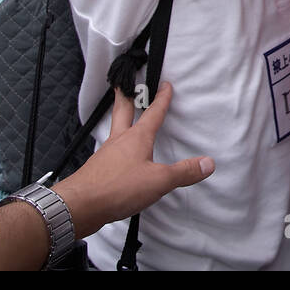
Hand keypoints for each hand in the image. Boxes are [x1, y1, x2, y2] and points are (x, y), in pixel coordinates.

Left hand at [54, 82, 213, 239]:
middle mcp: (119, 140)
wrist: (80, 205)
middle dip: (126, 96)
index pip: (153, 113)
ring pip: (114, 130)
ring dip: (120, 120)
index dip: (161, 99)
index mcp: (137, 137)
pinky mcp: (97, 169)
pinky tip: (117, 154)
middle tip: (124, 83)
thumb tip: (209, 163)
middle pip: (123, 111)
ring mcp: (106, 154)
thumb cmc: (119, 187)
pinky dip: (115, 145)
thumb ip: (184, 172)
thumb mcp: (158, 181)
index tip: (165, 85)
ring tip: (124, 117)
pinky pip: (108, 150)